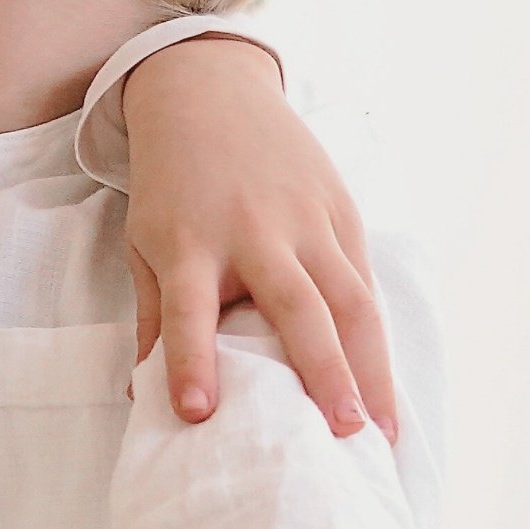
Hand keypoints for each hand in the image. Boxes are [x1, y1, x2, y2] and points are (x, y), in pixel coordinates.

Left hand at [121, 39, 395, 439]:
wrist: (208, 95)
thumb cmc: (172, 186)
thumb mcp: (146, 243)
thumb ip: (156, 318)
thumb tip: (143, 395)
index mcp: (190, 243)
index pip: (188, 311)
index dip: (191, 362)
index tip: (197, 414)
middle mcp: (254, 233)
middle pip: (297, 307)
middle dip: (324, 372)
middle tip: (344, 433)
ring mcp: (306, 221)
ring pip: (351, 299)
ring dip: (371, 367)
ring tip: (381, 430)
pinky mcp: (341, 214)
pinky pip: (364, 283)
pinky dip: (379, 339)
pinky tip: (386, 388)